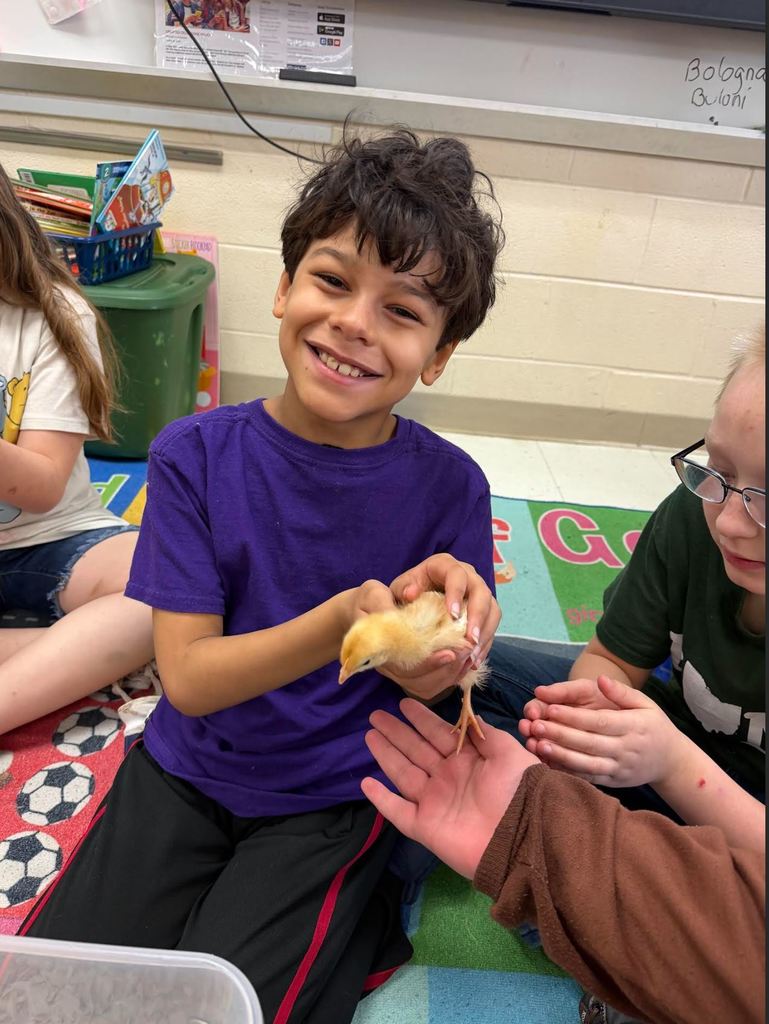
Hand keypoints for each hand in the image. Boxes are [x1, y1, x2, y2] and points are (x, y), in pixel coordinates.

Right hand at [343, 579, 471, 699]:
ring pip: (429, 687)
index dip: (428, 663)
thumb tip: (403, 605)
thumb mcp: (373, 594)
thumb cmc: (370, 599)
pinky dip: (452, 675)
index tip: (450, 653)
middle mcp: (389, 668)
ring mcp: (400, 674)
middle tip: (467, 651)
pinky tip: (464, 661)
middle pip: (420, 683)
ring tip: (469, 655)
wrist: (364, 610)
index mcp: (378, 651)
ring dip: (452, 673)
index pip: (404, 667)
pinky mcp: (411, 675)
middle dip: (447, 670)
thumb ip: (384, 603)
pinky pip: (433, 685)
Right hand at [361, 698, 537, 878]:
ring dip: (386, 754)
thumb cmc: (519, 791)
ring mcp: (434, 802)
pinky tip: (366, 783)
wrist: (523, 837)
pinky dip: (382, 799)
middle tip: (376, 715)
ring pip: (403, 773)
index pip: (439, 734)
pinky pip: (398, 811)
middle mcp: (447, 778)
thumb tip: (469, 717)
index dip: (422, 719)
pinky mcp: (425, 827)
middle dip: (396, 732)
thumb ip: (487, 735)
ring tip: (369, 735)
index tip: (404, 703)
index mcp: (468, 760)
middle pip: (416, 750)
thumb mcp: (510, 754)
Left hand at [390, 553, 499, 667]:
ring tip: (472, 654)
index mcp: (445, 565)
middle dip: (478, 617)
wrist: (416, 603)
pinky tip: (474, 660)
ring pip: (492, 610)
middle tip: (469, 639)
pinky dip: (484, 644)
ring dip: (485, 633)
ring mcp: (479, 593)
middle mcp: (467, 575)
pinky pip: (492, 626)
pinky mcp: (485, 611)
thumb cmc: (407, 592)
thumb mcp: (400, 589)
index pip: (456, 574)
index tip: (453, 615)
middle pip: (482, 591)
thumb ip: (403, 589)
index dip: (457, 593)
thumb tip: (411, 593)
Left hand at [522, 675, 684, 787]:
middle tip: (535, 725)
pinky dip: (567, 772)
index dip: (575, 717)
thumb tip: (601, 679)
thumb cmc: (654, 726)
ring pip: (586, 764)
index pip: (600, 722)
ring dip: (560, 755)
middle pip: (589, 743)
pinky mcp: (613, 782)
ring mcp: (620, 768)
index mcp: (634, 727)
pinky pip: (588, 778)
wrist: (671, 761)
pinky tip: (548, 762)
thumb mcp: (645, 704)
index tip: (552, 708)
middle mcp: (626, 750)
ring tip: (537, 744)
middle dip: (561, 734)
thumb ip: (622, 692)